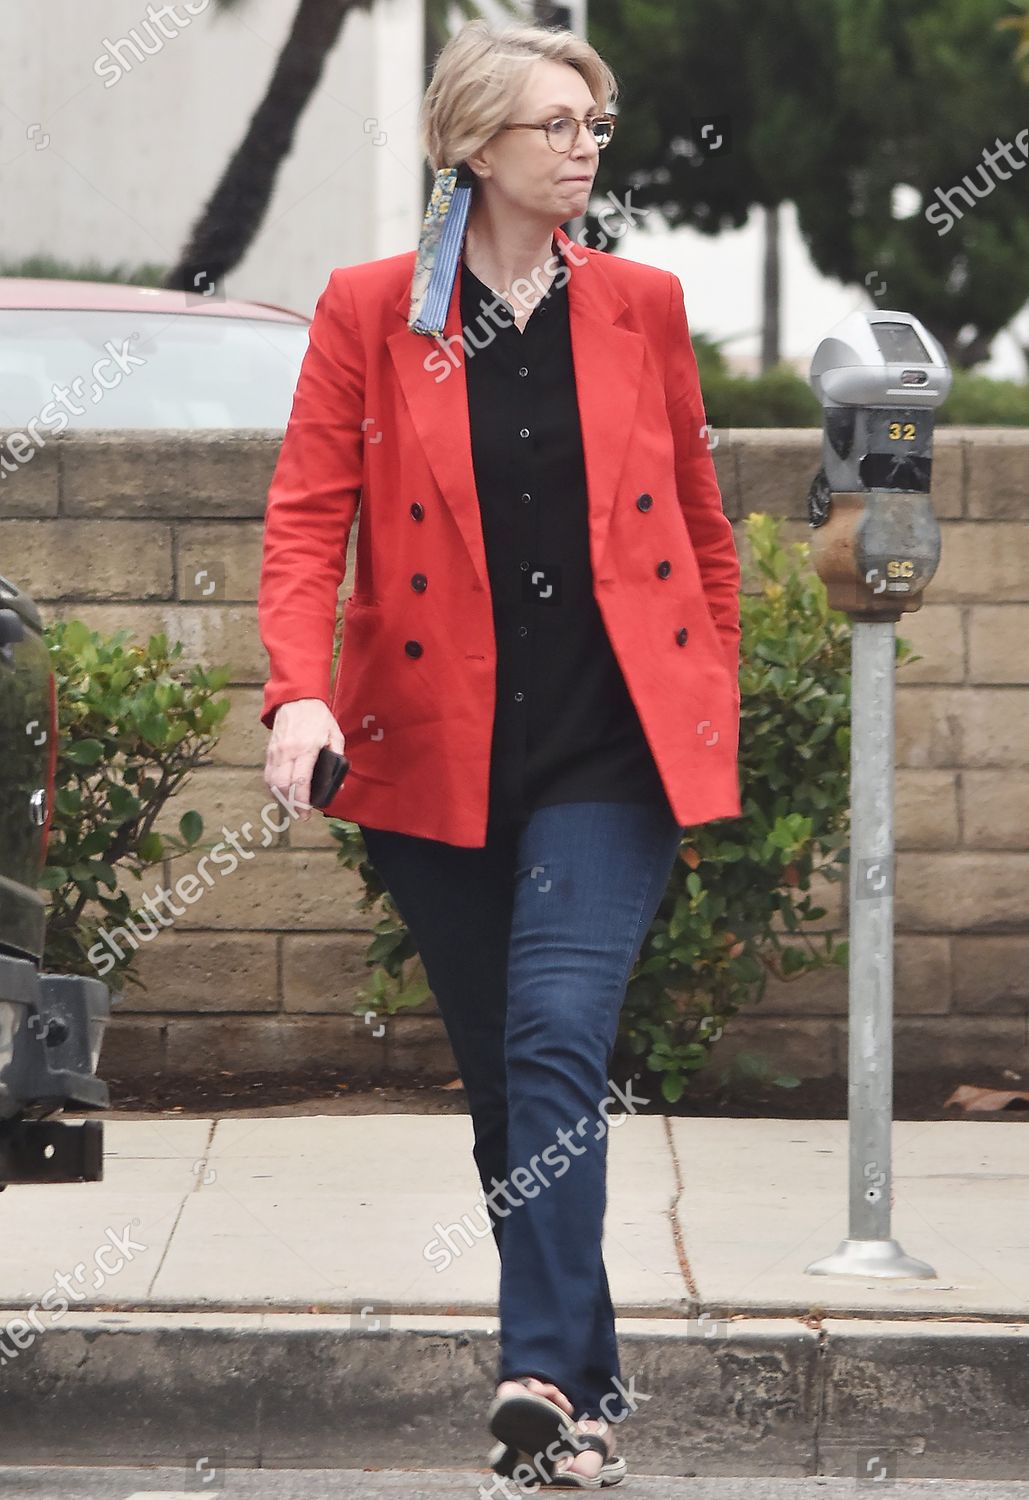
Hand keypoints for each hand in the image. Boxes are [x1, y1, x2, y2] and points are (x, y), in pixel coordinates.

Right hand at [264, 698, 345, 820]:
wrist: (296, 699)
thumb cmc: (318, 718)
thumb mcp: (335, 735)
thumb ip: (338, 758)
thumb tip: (337, 784)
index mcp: (306, 748)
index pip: (300, 781)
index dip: (302, 801)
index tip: (306, 813)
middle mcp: (287, 752)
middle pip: (282, 786)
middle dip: (290, 804)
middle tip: (301, 814)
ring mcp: (275, 752)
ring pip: (272, 783)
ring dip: (281, 798)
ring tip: (293, 806)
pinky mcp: (269, 752)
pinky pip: (268, 775)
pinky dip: (273, 788)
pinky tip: (283, 793)